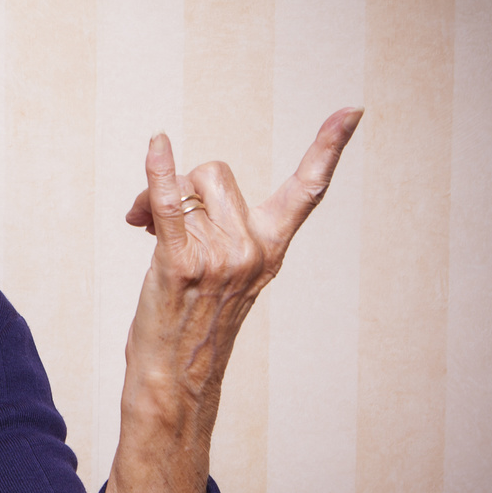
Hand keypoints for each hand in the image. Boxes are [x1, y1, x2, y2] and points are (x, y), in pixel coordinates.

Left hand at [104, 107, 362, 492]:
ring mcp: (219, 258)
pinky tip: (156, 145)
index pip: (307, 192)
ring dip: (155, 192)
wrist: (173, 382)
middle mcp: (252, 250)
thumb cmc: (188, 325)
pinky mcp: (180, 264)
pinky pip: (168, 203)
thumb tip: (169, 189)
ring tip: (139, 226)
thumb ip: (212, 228)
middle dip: (183, 181)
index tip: (352, 110)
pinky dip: (158, 172)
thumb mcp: (218, 274)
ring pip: (188, 183)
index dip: (328, 148)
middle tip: (153, 217)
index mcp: (269, 250)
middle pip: (216, 172)